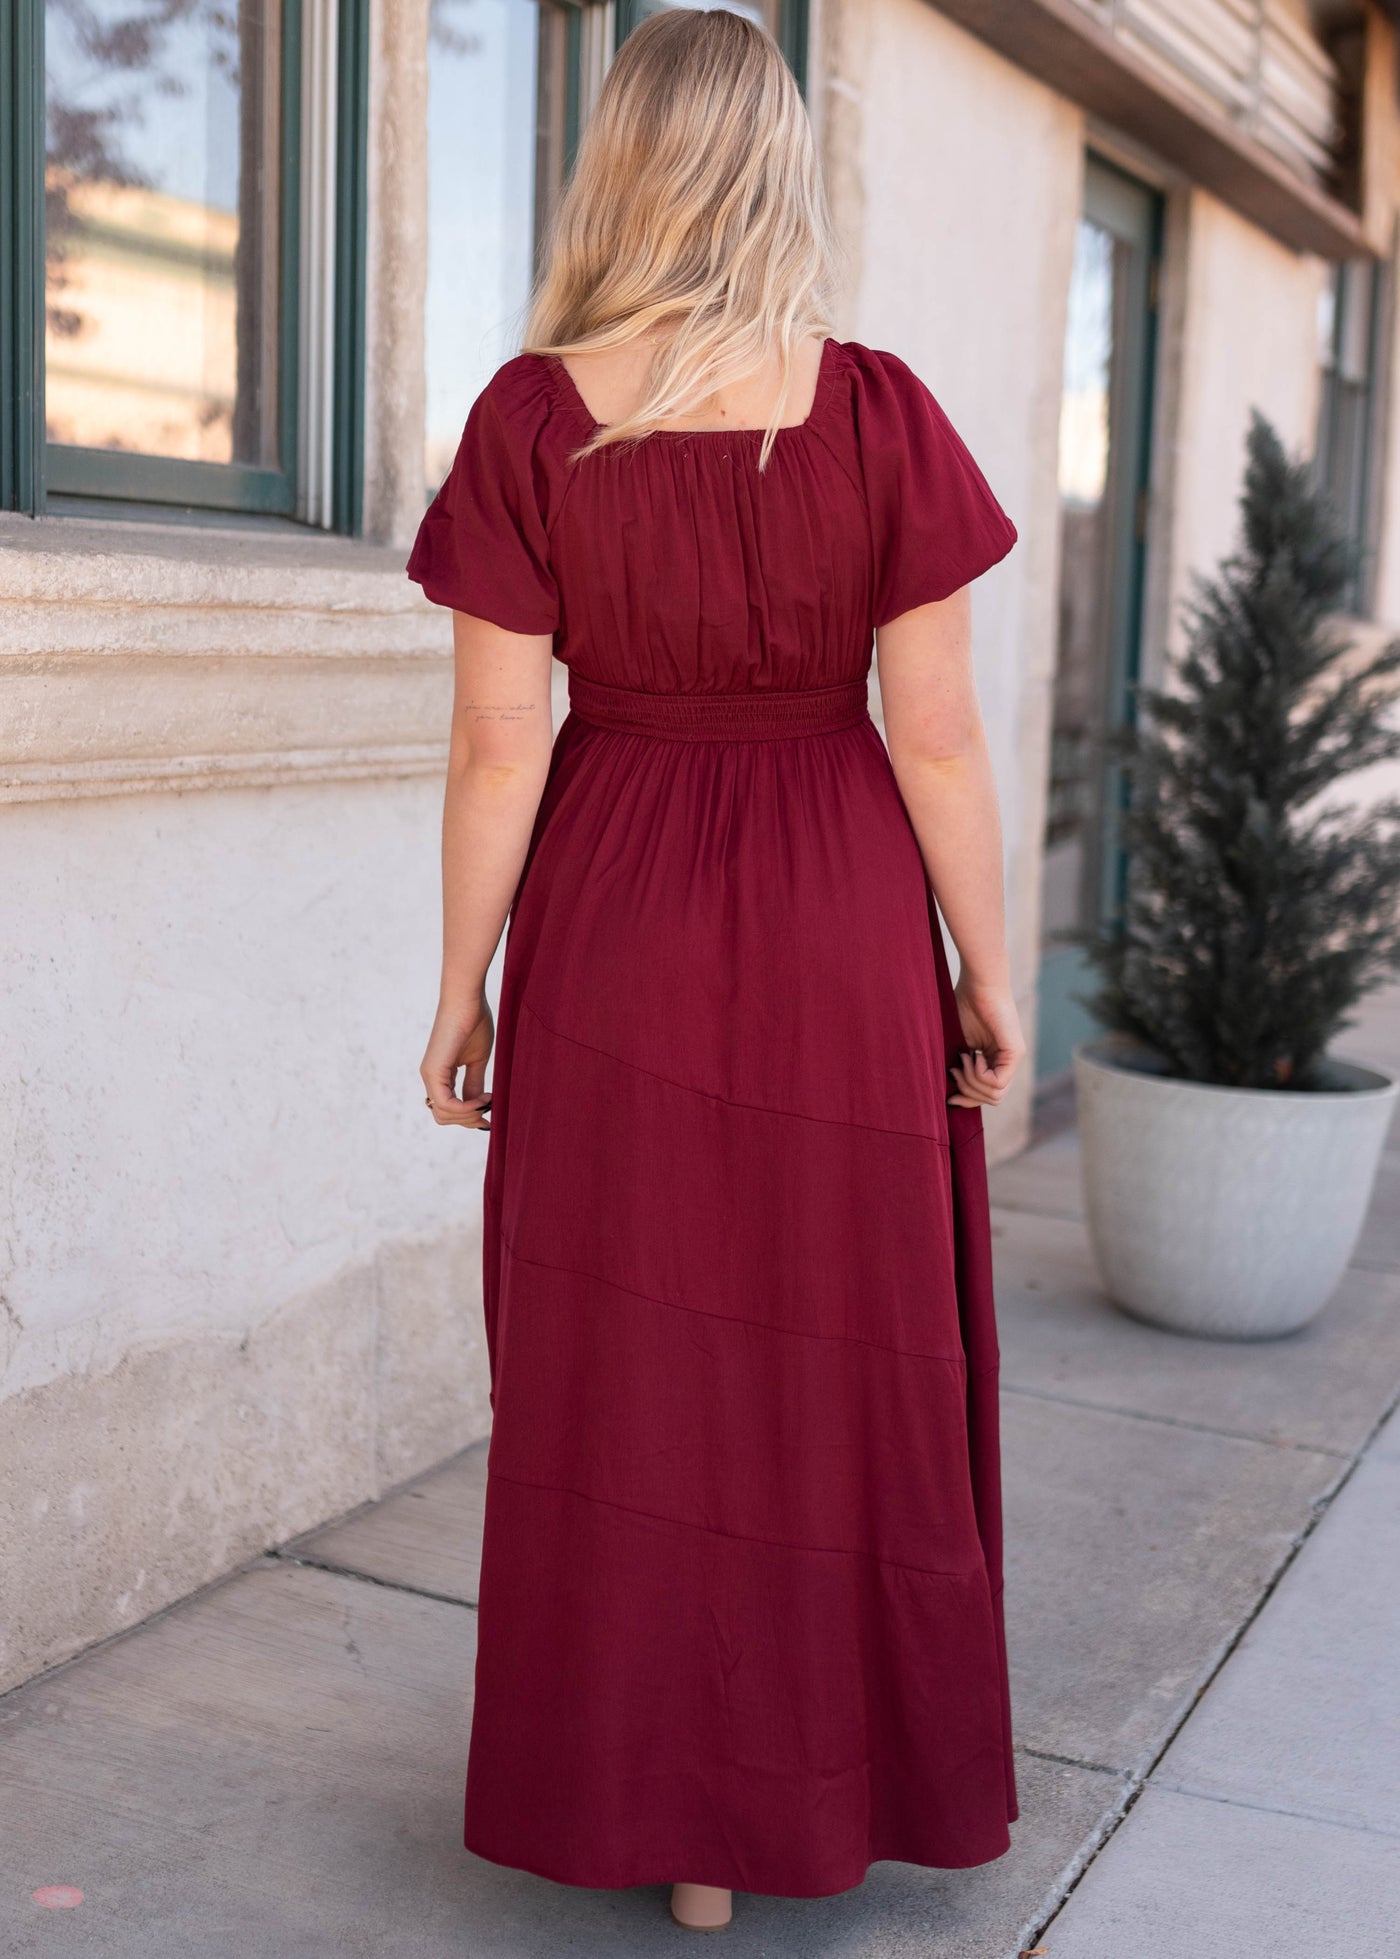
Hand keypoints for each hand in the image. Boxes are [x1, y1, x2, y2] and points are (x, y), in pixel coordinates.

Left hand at [421, 995, 494, 1128]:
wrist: (467, 1001)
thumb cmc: (474, 1022)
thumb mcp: (477, 1060)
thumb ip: (473, 1084)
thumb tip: (477, 1107)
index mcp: (441, 1074)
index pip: (448, 1108)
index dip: (469, 1117)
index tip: (490, 1114)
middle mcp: (431, 1077)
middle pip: (443, 1116)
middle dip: (468, 1120)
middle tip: (490, 1113)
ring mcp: (430, 1075)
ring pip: (443, 1114)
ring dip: (468, 1115)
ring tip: (488, 1101)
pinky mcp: (433, 1071)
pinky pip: (445, 1103)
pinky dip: (466, 1107)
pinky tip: (482, 1099)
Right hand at [949, 977, 1024, 1108]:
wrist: (976, 984)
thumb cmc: (963, 1006)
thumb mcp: (958, 1046)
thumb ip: (960, 1069)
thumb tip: (951, 1099)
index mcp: (995, 1060)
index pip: (988, 1095)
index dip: (968, 1100)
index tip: (949, 1097)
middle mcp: (1008, 1062)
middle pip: (992, 1099)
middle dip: (967, 1091)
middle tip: (955, 1068)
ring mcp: (1014, 1058)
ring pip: (996, 1095)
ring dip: (971, 1081)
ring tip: (963, 1058)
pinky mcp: (1015, 1052)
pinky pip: (997, 1082)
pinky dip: (979, 1074)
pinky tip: (973, 1055)